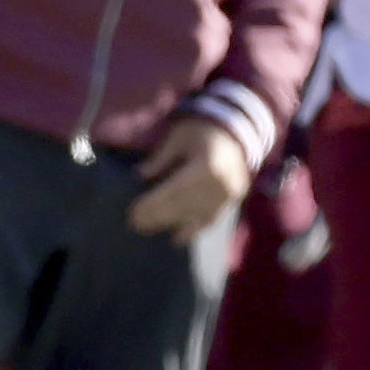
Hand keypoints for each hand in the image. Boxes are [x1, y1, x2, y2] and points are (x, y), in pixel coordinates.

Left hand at [125, 111, 253, 236]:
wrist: (236, 132)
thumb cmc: (202, 131)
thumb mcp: (179, 137)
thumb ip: (161, 158)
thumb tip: (140, 175)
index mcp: (205, 166)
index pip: (174, 190)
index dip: (153, 203)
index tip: (133, 212)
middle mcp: (219, 184)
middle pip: (183, 205)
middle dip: (157, 217)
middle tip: (135, 225)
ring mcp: (229, 194)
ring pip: (196, 216)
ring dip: (171, 224)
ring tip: (149, 229)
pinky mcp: (233, 200)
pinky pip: (211, 219)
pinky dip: (194, 229)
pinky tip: (177, 239)